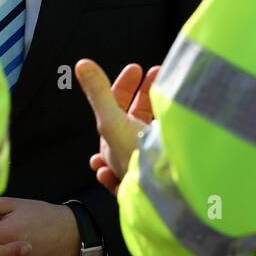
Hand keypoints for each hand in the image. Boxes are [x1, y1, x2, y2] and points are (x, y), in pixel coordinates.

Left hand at [76, 60, 157, 194]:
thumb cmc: (137, 158)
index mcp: (114, 142)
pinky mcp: (169, 162)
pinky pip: (169, 142)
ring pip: (152, 126)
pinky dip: (170, 126)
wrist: (168, 191)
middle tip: (159, 73)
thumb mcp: (112, 121)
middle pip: (135, 114)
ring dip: (157, 107)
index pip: (116, 107)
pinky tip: (174, 116)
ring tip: (170, 95)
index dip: (125, 84)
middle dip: (145, 93)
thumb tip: (81, 64)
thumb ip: (98, 93)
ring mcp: (150, 155)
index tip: (138, 67)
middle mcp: (130, 149)